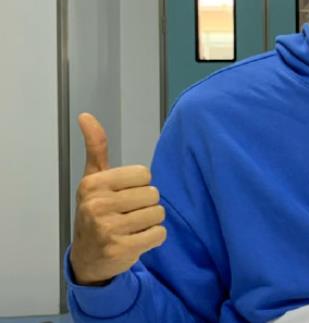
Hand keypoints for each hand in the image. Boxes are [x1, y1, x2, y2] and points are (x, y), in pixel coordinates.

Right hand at [69, 113, 166, 284]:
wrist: (87, 258)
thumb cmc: (96, 211)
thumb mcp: (94, 178)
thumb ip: (96, 147)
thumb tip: (85, 115)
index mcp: (93, 184)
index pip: (144, 174)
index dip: (140, 185)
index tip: (123, 195)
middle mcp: (97, 205)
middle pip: (153, 194)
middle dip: (146, 205)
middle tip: (128, 214)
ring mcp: (108, 229)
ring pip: (158, 214)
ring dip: (150, 221)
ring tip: (131, 227)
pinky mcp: (121, 250)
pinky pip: (159, 234)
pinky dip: (153, 237)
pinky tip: (136, 240)